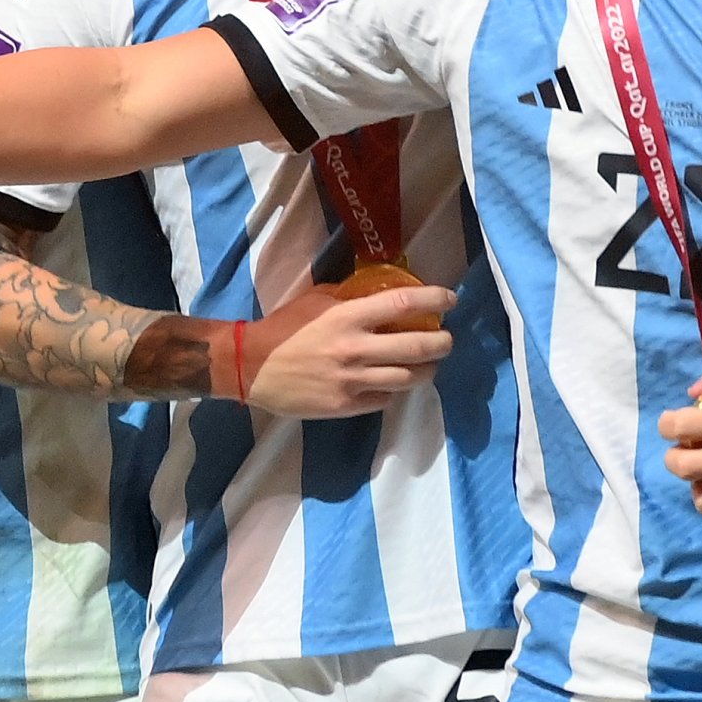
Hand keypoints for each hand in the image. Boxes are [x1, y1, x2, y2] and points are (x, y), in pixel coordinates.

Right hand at [240, 283, 459, 417]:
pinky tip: (391, 383)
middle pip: (418, 347)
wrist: (251, 367)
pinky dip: (393, 390)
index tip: (450, 300)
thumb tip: (377, 296)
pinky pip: (386, 399)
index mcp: (346, 317)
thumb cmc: (282, 328)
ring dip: (426, 370)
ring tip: (428, 365)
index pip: (403, 304)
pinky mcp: (347, 406)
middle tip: (446, 340)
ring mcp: (353, 381)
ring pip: (409, 379)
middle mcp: (355, 349)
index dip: (434, 300)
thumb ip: (347, 299)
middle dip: (442, 343)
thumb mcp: (313, 301)